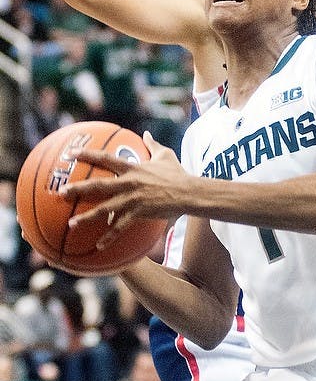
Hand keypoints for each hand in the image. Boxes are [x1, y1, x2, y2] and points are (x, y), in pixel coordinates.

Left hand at [63, 132, 185, 245]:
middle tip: (62, 192)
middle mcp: (128, 183)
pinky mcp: (139, 214)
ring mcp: (132, 200)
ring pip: (105, 209)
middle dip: (78, 189)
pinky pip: (121, 227)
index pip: (105, 159)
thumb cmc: (178, 174)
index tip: (70, 154)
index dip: (87, 155)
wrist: (188, 193)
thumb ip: (153, 144)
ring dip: (87, 217)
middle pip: (98, 185)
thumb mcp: (165, 155)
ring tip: (71, 223)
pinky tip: (99, 246)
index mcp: (132, 168)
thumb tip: (147, 134)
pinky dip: (109, 237)